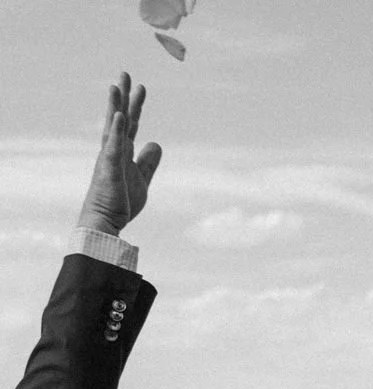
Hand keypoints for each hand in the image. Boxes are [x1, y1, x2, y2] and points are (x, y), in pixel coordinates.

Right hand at [78, 75, 160, 238]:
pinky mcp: (109, 168)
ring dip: (115, 105)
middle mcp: (113, 149)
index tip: (141, 88)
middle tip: (126, 73)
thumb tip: (156, 143)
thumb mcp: (142, 178)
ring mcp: (109, 157)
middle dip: (124, 96)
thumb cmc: (121, 201)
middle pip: (120, 118)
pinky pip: (113, 146)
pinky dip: (117, 130)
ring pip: (113, 127)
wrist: (107, 220)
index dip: (135, 105)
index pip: (130, 123)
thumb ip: (148, 161)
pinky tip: (120, 115)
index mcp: (121, 151)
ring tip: (117, 85)